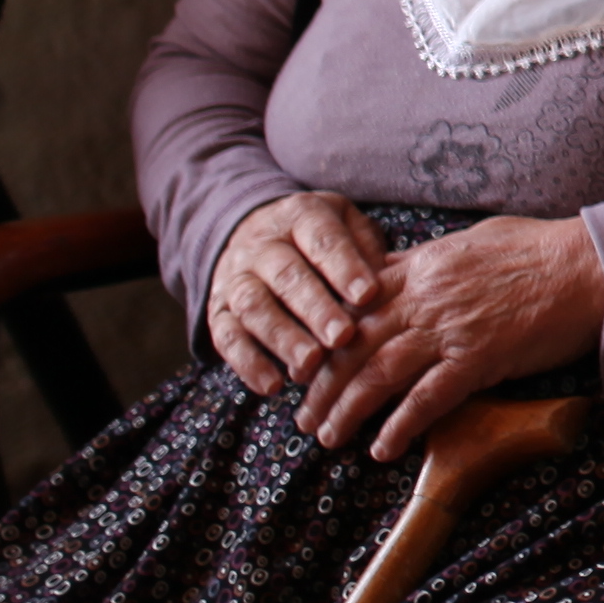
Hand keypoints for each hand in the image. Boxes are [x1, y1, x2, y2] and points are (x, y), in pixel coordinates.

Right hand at [205, 190, 388, 394]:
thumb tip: (386, 288)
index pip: (323, 240)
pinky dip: (247, 363)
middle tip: (342, 337)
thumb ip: (367, 250)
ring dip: (282, 339)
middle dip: (315, 309)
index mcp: (301, 217)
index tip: (367, 294)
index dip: (344, 267)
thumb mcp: (348, 224)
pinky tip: (272, 386)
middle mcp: (262, 245)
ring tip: (311, 364)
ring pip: (254, 307)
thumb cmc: (321, 237)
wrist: (254, 230)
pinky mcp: (217, 311)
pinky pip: (226, 338)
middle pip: (287, 276)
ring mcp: (235, 278)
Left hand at [286, 213, 603, 458]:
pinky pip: (428, 399)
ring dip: (348, 410)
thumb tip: (400, 266)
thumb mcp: (474, 239)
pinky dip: (401, 426)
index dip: (324, 338)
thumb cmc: (543, 248)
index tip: (308, 363)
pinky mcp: (479, 358)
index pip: (354, 304)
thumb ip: (430, 258)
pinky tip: (383, 449)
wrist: (591, 266)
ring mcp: (450, 329)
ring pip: (379, 374)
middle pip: (355, 345)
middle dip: (323, 384)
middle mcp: (426, 298)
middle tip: (304, 415)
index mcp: (422, 266)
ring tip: (328, 437)